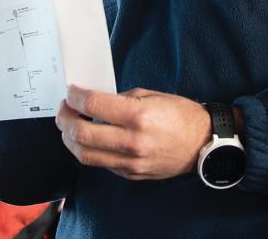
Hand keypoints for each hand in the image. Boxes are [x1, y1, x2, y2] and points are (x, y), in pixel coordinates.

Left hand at [55, 84, 210, 179]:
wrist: (203, 144)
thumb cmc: (181, 115)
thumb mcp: (152, 95)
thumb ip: (121, 98)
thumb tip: (95, 100)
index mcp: (138, 116)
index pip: (93, 106)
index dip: (75, 97)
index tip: (70, 92)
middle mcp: (132, 141)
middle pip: (82, 134)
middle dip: (65, 119)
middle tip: (64, 109)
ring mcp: (131, 162)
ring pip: (85, 155)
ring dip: (70, 140)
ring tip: (69, 126)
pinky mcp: (131, 174)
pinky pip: (101, 164)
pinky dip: (88, 151)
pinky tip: (88, 140)